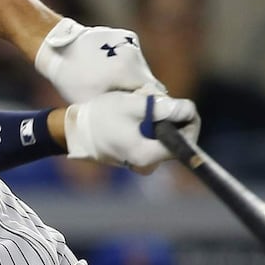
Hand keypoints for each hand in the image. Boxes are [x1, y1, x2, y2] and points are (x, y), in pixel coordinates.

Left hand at [34, 18, 166, 102]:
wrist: (58, 48)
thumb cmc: (72, 79)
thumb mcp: (93, 101)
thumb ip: (118, 107)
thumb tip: (135, 115)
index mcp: (126, 71)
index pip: (153, 93)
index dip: (147, 104)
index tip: (139, 111)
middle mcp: (133, 55)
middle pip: (147, 80)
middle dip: (140, 91)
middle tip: (125, 99)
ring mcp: (131, 42)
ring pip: (141, 67)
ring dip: (133, 76)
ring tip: (114, 81)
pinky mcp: (127, 35)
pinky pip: (133, 55)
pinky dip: (126, 63)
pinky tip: (110, 67)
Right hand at [62, 91, 199, 171]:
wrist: (76, 130)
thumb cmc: (102, 116)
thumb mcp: (132, 105)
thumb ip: (161, 107)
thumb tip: (188, 110)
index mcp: (149, 155)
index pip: (186, 141)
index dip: (188, 119)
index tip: (177, 102)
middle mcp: (149, 164)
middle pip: (178, 139)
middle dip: (174, 117)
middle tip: (156, 100)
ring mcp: (143, 163)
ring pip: (167, 138)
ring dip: (163, 119)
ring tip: (143, 105)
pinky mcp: (139, 157)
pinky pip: (156, 140)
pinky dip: (153, 125)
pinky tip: (138, 114)